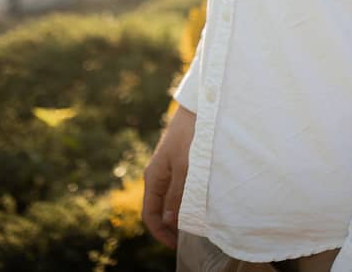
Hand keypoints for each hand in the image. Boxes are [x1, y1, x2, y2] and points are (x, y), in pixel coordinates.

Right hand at [141, 104, 194, 248]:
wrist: (201, 105)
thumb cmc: (191, 134)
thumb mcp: (185, 167)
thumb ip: (177, 194)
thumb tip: (169, 221)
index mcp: (153, 177)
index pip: (150, 215)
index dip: (161, 233)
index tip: (177, 245)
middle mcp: (158, 174)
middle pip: (160, 209)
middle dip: (171, 226)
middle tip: (190, 238)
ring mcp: (169, 167)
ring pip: (171, 198)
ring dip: (180, 213)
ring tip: (197, 224)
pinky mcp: (181, 161)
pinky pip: (180, 187)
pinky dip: (187, 200)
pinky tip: (201, 203)